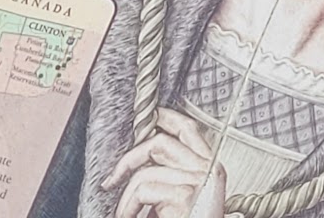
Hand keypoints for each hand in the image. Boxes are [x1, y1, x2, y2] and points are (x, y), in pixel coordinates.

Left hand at [102, 110, 225, 217]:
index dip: (165, 116)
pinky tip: (129, 217)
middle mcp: (208, 169)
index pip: (188, 128)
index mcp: (211, 166)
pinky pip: (144, 189)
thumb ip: (173, 173)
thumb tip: (142, 153)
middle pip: (160, 142)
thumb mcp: (185, 196)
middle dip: (130, 158)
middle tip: (113, 178)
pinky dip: (128, 206)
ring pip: (146, 170)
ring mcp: (198, 181)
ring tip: (124, 213)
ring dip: (126, 195)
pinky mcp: (185, 195)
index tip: (147, 117)